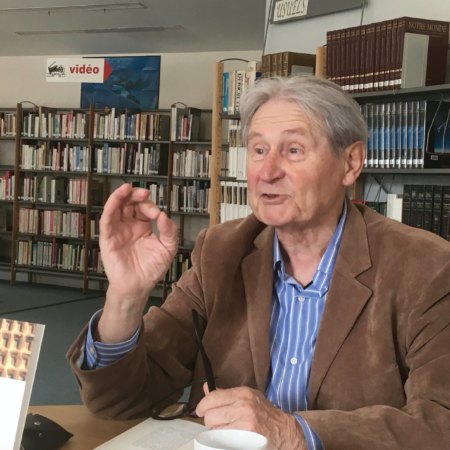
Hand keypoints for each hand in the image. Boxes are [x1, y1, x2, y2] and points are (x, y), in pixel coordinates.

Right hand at [97, 184, 177, 342]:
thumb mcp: (168, 248)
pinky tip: (118, 196)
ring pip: (116, 207)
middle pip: (129, 203)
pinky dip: (111, 205)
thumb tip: (164, 215)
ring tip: (128, 188)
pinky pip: (107, 218)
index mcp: (143, 226)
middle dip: (136, 196)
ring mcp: (117, 230)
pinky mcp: (108, 237)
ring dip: (121, 195)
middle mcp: (129, 226)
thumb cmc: (152, 268)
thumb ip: (169, 231)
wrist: (138, 286)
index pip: (144, 209)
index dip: (149, 206)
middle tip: (144, 194)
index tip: (157, 214)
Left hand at [196, 385, 306, 449]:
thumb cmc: (263, 411)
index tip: (201, 410)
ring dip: (216, 431)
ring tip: (226, 429)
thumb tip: (206, 387)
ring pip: (214, 429)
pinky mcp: (246, 438)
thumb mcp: (246, 396)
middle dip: (210, 420)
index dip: (202, 406)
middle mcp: (243, 406)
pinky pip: (223, 439)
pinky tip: (231, 437)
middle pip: (210, 416)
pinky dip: (224, 440)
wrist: (283, 430)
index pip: (212, 398)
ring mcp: (245, 423)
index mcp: (242, 393)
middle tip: (218, 421)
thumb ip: (225, 393)